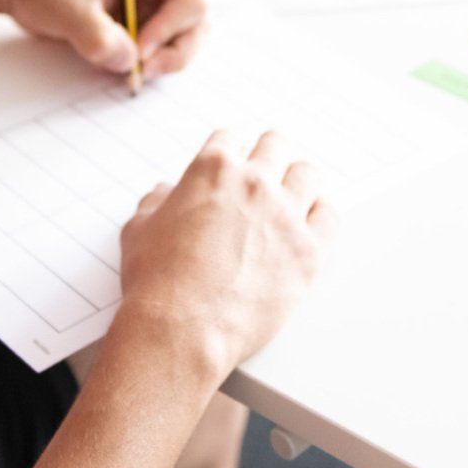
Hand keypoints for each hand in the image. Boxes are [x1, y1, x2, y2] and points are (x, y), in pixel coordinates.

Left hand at [0, 0, 206, 78]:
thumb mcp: (67, 9)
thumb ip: (99, 37)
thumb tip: (129, 63)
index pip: (191, 0)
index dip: (171, 29)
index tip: (140, 49)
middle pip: (194, 23)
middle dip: (174, 51)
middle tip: (141, 71)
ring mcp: (149, 3)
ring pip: (180, 40)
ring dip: (161, 60)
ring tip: (129, 71)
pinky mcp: (137, 23)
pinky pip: (156, 49)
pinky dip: (144, 64)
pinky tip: (119, 66)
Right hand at [116, 131, 337, 376]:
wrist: (181, 330)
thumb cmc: (155, 283)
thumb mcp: (138, 231)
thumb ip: (155, 202)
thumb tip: (164, 193)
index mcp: (213, 169)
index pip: (230, 138)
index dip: (228, 152)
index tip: (230, 165)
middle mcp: (255, 183)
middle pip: (276, 145)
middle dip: (267, 156)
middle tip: (263, 176)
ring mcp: (286, 215)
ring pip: (307, 174)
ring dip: (296, 183)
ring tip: (288, 200)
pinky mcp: (308, 251)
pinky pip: (329, 216)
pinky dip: (319, 217)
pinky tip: (307, 227)